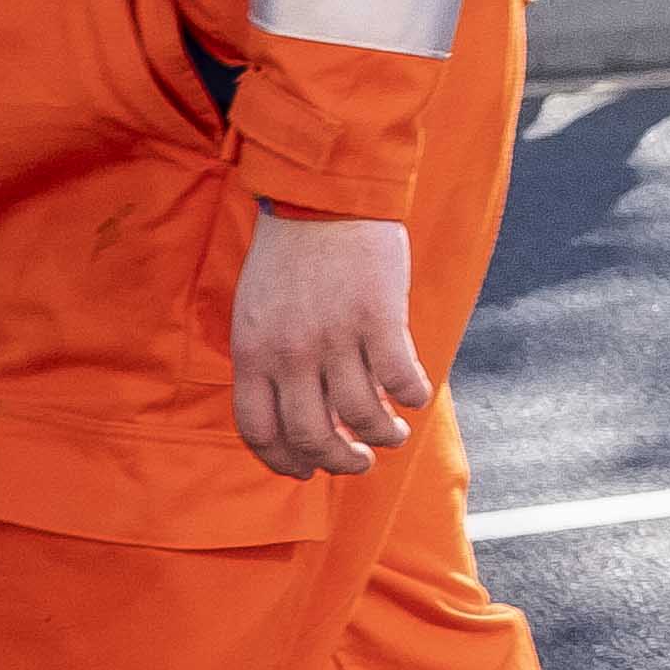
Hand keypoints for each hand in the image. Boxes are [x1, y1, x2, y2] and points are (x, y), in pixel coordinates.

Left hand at [230, 212, 429, 478]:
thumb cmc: (290, 255)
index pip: (261, 431)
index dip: (285, 462)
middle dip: (340, 462)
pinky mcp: (378, 317)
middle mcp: (290, 353)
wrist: (323, 197)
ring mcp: (335, 336)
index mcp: (253, 352)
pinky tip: (417, 395)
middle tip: (359, 463)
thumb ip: (267, 360)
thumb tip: (295, 411)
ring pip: (362, 415)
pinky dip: (412, 396)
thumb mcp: (255, 311)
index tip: (306, 472)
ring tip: (395, 434)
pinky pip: (400, 379)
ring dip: (383, 436)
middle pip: (313, 436)